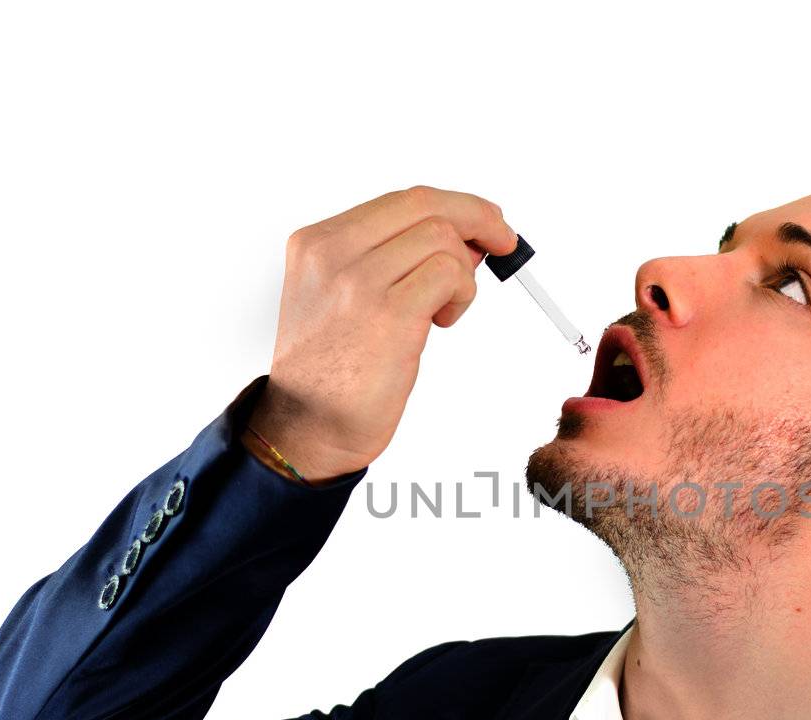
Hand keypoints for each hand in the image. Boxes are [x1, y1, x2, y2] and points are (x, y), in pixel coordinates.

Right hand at [249, 184, 516, 480]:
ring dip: (462, 275)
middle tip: (502, 243)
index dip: (455, 206)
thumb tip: (464, 238)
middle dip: (478, 220)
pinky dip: (462, 295)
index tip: (485, 221)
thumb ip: (394, 261)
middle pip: (426, 206)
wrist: (308, 427)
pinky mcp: (388, 314)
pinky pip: (450, 275)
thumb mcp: (344, 297)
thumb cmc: (333, 369)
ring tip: (443, 310)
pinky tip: (443, 321)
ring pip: (442, 239)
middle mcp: (331, 253)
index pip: (401, 201)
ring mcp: (357, 281)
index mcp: (316, 243)